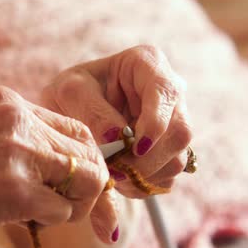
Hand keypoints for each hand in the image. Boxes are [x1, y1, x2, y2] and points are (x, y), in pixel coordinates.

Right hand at [0, 86, 110, 243]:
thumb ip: (21, 137)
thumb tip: (72, 161)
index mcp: (6, 101)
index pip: (74, 126)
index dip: (82, 158)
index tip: (69, 181)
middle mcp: (14, 117)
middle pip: (88, 150)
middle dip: (86, 183)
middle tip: (62, 203)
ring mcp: (15, 151)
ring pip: (88, 179)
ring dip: (74, 204)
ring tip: (43, 212)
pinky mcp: (13, 189)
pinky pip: (63, 210)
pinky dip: (51, 221)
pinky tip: (23, 220)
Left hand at [41, 46, 191, 235]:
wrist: (68, 113)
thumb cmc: (70, 93)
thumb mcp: (70, 91)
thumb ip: (92, 111)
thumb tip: (118, 139)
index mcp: (148, 64)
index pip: (166, 92)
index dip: (156, 123)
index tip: (134, 147)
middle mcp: (169, 93)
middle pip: (179, 133)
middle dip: (147, 159)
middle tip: (115, 171)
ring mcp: (173, 124)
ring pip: (177, 159)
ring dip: (143, 175)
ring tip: (112, 173)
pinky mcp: (168, 152)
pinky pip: (166, 176)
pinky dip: (141, 184)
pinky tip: (119, 177)